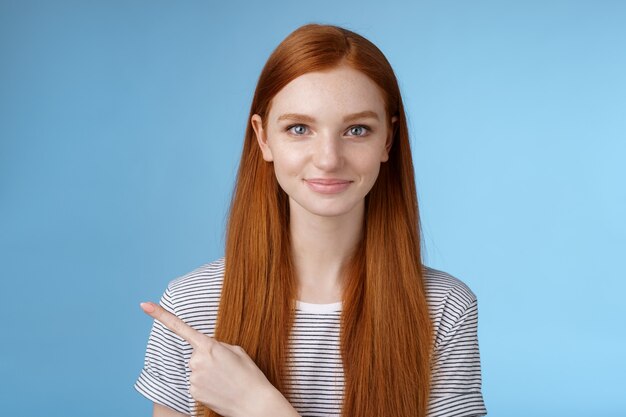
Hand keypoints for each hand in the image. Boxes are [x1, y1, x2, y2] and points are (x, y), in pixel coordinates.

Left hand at [140, 301, 298, 416]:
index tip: (144, 305)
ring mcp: (193, 377)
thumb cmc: (248, 375)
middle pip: (196, 353)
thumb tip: (205, 349)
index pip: (180, 327)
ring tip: (225, 379)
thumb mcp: (236, 351)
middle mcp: (196, 360)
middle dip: (208, 358)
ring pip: (196, 368)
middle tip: (226, 368)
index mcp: (208, 345)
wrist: (253, 402)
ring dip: (208, 372)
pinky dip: (206, 384)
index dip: (160, 315)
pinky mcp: (192, 391)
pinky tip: (219, 388)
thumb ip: (217, 345)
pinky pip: (196, 382)